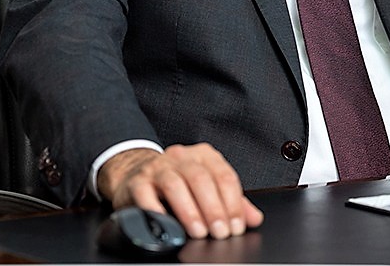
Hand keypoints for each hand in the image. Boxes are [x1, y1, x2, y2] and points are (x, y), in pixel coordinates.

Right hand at [97, 144, 263, 238]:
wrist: (136, 171)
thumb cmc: (178, 180)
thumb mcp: (208, 185)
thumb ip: (232, 201)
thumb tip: (253, 219)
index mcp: (204, 156)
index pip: (224, 175)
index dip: (233, 203)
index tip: (236, 226)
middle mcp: (182, 158)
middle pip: (201, 179)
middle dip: (213, 209)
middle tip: (219, 232)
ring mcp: (158, 168)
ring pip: (175, 184)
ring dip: (189, 211)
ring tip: (198, 231)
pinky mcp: (137, 181)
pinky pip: (145, 194)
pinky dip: (156, 209)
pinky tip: (166, 224)